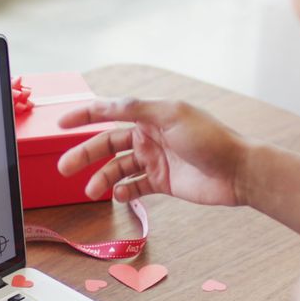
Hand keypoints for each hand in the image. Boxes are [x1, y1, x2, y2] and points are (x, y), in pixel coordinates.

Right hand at [57, 98, 248, 205]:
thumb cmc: (210, 139)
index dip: (84, 116)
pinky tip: (118, 196)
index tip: (61, 125)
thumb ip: (138, 110)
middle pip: (107, 144)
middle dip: (84, 155)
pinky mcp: (162, 182)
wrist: (238, 172)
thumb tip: (109, 104)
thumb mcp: (172, 116)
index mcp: (150, 115)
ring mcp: (155, 160)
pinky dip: (123, 192)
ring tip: (91, 191)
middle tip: (64, 169)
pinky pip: (135, 187)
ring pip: (118, 168)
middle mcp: (149, 136)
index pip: (110, 112)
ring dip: (102, 178)